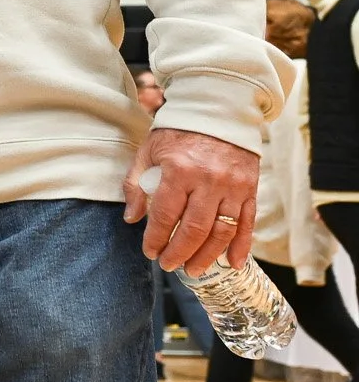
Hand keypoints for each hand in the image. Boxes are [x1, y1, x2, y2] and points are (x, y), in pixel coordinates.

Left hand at [122, 127, 258, 273]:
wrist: (218, 112)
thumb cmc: (177, 133)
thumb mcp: (148, 151)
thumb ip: (136, 184)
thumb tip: (132, 218)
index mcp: (179, 170)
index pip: (166, 215)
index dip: (157, 238)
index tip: (150, 252)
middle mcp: (209, 181)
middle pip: (195, 229)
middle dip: (180, 253)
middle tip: (169, 266)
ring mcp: (233, 186)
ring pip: (222, 231)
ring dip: (208, 255)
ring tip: (193, 269)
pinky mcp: (250, 189)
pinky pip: (247, 223)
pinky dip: (241, 246)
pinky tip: (232, 263)